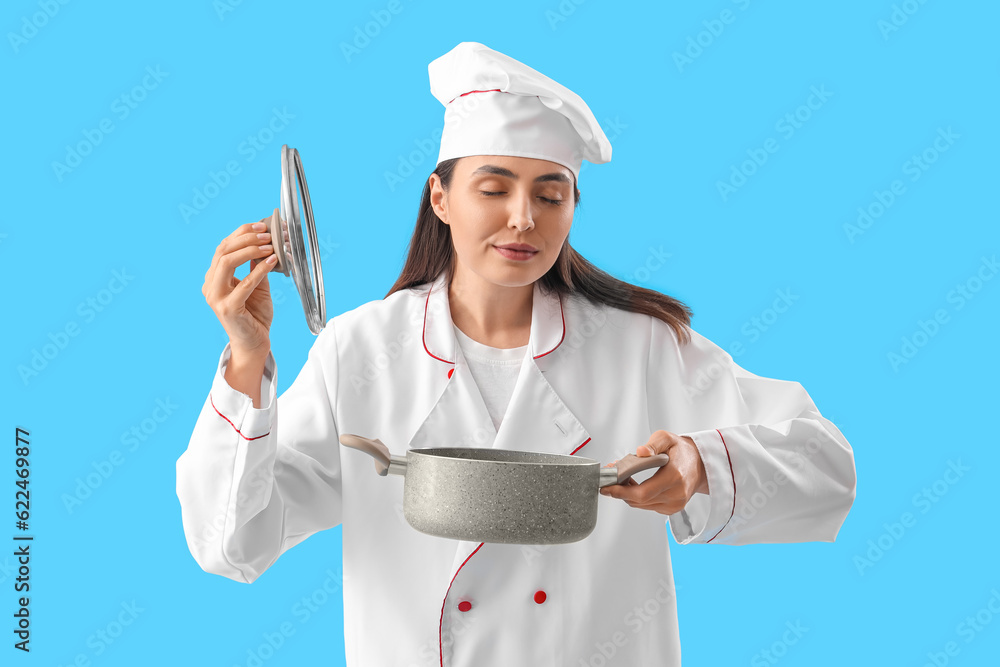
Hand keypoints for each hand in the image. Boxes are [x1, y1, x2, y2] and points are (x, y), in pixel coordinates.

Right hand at [202, 211, 278, 358]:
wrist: (254, 343)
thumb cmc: (255, 314)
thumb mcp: (256, 283)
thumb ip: (255, 264)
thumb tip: (266, 240)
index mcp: (214, 277)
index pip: (223, 247)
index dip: (241, 233)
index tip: (261, 225)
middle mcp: (210, 285)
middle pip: (223, 251)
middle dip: (246, 238)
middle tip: (268, 234)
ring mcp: (215, 297)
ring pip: (226, 262)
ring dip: (250, 250)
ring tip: (271, 246)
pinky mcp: (227, 308)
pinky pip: (244, 284)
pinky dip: (259, 270)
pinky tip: (273, 262)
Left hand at [599, 430, 708, 515]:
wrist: (700, 464)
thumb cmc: (681, 451)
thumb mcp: (666, 438)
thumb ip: (653, 444)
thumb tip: (641, 452)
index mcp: (675, 476)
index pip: (643, 492)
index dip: (622, 492)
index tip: (607, 487)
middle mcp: (676, 494)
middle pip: (639, 500)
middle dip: (620, 492)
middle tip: (609, 481)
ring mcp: (675, 504)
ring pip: (642, 505)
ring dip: (628, 494)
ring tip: (621, 480)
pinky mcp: (672, 509)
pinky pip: (648, 506)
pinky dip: (638, 498)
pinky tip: (634, 486)